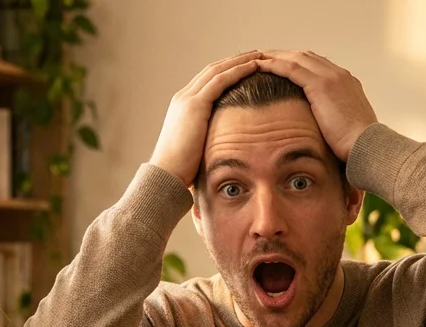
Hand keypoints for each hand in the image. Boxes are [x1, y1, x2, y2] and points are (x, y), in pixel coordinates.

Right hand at [150, 50, 263, 184]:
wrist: (165, 174)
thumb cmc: (181, 170)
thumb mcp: (196, 147)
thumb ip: (207, 137)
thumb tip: (222, 145)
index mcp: (182, 106)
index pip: (206, 81)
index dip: (226, 71)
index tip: (244, 67)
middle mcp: (183, 98)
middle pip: (212, 70)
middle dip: (234, 60)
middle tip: (255, 54)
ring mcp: (187, 99)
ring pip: (217, 70)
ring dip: (239, 60)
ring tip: (259, 55)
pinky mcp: (195, 105)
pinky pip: (221, 80)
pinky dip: (238, 70)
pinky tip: (255, 66)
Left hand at [251, 50, 376, 160]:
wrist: (367, 146)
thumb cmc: (356, 146)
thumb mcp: (344, 128)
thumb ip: (332, 120)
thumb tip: (319, 131)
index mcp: (347, 84)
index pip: (318, 66)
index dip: (297, 64)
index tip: (281, 67)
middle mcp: (340, 75)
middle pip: (306, 57)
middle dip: (284, 55)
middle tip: (264, 58)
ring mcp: (332, 77)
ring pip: (297, 58)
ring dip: (276, 57)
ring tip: (257, 59)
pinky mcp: (321, 85)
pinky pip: (291, 68)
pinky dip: (274, 65)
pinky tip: (260, 66)